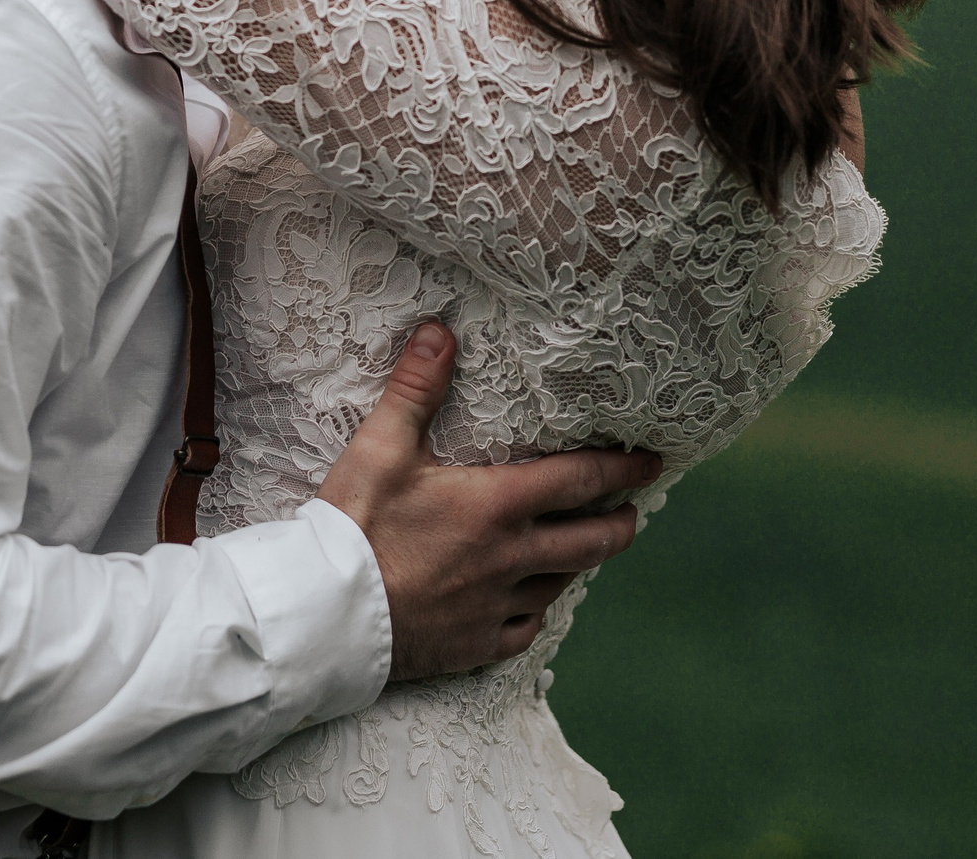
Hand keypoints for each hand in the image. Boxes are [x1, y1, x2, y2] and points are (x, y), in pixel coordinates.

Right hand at [317, 322, 657, 680]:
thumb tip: (441, 331)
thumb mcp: (380, 446)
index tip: (650, 462)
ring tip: (584, 548)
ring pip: (561, 585)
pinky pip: (525, 631)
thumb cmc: (353, 526)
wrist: (326, 614)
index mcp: (497, 505)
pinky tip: (532, 604)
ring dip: (579, 564)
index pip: (581, 481)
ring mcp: (496, 607)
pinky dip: (536, 612)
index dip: (622, 468)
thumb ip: (416, 388)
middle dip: (620, 522)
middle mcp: (511, 558)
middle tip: (632, 510)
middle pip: (592, 542)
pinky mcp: (475, 645)